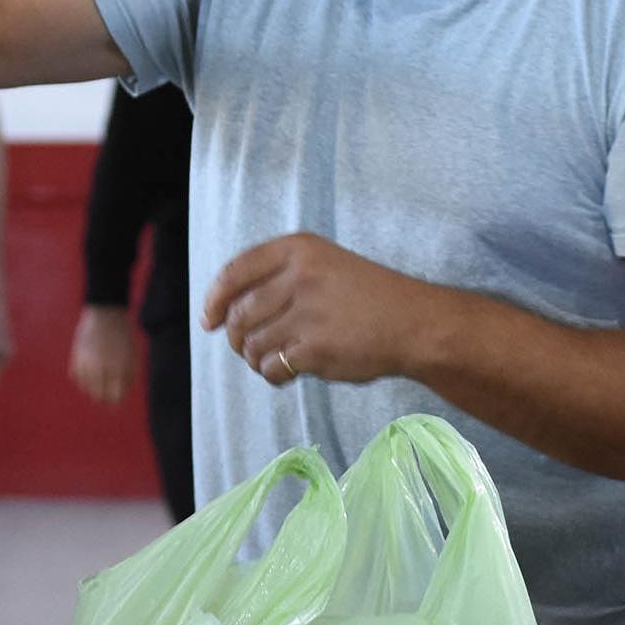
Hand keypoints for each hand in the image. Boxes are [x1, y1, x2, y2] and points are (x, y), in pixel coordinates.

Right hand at [69, 305, 136, 403]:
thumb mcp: (132, 357)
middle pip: (99, 397)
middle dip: (102, 398)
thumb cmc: (123, 336)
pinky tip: (87, 371)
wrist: (106, 313)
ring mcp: (88, 363)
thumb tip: (119, 397)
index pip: (115, 398)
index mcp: (120, 370)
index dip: (115, 401)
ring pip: (85, 388)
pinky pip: (76, 377)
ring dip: (91, 387)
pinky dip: (80, 378)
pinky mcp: (76, 357)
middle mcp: (103, 369)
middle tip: (104, 394)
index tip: (114, 400)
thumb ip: (128, 377)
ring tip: (96, 380)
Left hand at [202, 233, 422, 385]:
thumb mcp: (323, 265)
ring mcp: (307, 313)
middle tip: (246, 348)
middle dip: (236, 336)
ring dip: (255, 358)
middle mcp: (299, 276)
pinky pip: (272, 367)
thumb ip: (278, 278)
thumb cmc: (367, 296)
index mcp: (298, 249)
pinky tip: (289, 372)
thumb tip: (223, 309)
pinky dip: (274, 375)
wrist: (414, 323)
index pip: (235, 272)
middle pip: (239, 313)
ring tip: (274, 360)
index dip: (215, 299)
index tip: (209, 319)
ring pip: (252, 344)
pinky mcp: (315, 348)